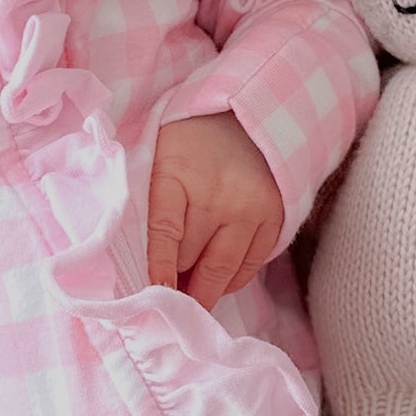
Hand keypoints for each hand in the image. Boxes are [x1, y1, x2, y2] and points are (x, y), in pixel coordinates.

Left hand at [146, 113, 283, 309]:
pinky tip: (219, 283)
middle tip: (167, 304)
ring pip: (224, 269)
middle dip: (178, 284)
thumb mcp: (158, 155)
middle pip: (193, 258)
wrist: (247, 111)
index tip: (154, 295)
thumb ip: (149, 200)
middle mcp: (218, 195)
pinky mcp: (275, 217)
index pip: (165, 232)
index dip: (159, 268)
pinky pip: (251, 265)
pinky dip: (232, 280)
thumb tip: (140, 257)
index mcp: (178, 174)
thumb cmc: (190, 138)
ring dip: (205, 290)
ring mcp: (250, 209)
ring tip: (191, 300)